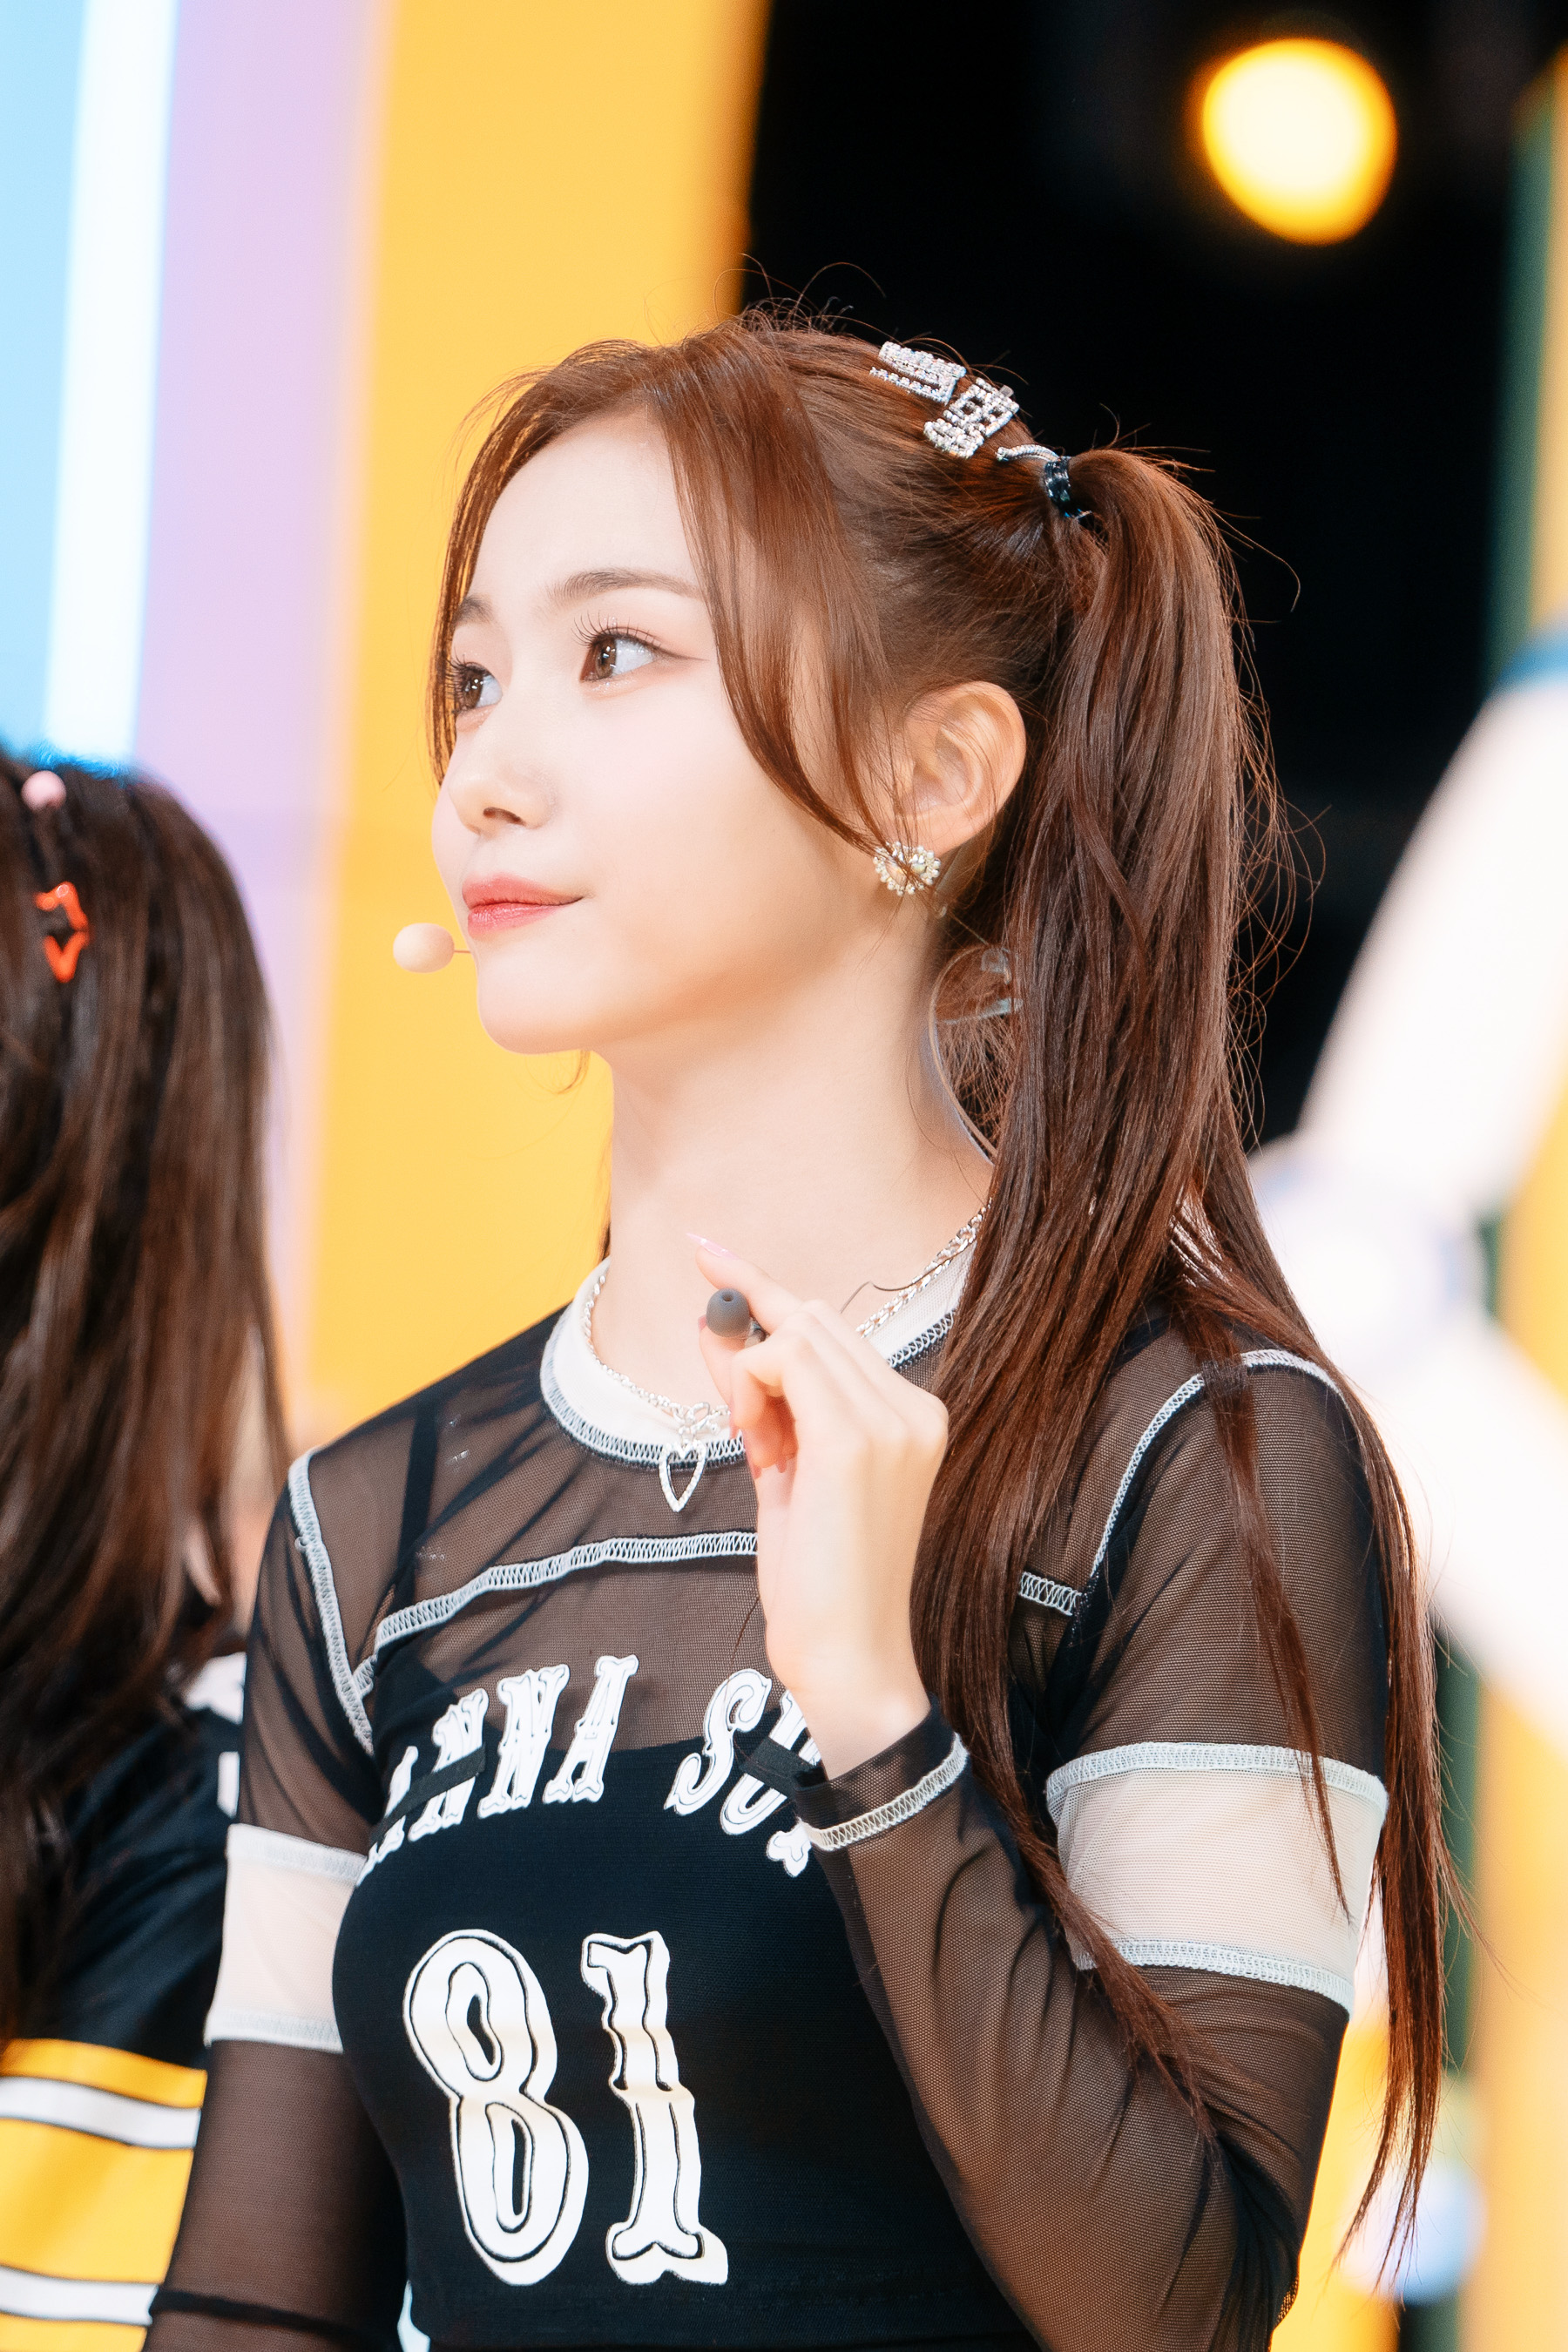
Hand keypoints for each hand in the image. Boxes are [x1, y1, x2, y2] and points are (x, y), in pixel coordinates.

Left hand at [693, 1242, 943, 1777]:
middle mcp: (914, 1409)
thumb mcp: (784, 1475)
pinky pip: (782, 1358)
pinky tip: (753, 1438)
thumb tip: (716, 1328)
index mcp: (911, 1416)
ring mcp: (893, 1420)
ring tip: (754, 1445)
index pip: (829, 1330)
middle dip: (750, 1340)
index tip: (706, 1250)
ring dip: (748, 1374)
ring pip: (796, 1331)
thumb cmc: (818, 1581)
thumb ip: (761, 1403)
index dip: (762, 1288)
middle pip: (812, 1319)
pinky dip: (748, 1385)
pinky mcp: (858, 1437)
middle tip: (734, 1411)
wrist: (846, 1658)